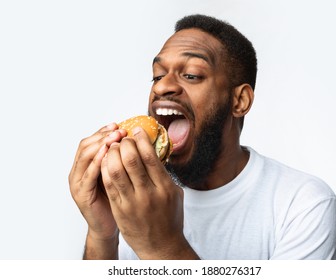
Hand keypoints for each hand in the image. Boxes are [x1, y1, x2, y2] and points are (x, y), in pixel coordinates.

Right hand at [69, 123, 125, 240]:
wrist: (108, 225)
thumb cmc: (116, 198)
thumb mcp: (118, 174)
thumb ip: (120, 158)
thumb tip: (135, 139)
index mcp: (87, 164)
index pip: (92, 141)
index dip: (104, 131)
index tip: (118, 125)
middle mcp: (79, 171)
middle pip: (86, 145)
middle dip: (103, 136)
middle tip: (118, 130)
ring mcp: (77, 182)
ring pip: (84, 157)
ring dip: (100, 145)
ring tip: (114, 138)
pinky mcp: (81, 194)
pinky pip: (87, 176)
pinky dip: (97, 163)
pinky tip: (108, 155)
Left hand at [101, 127, 197, 258]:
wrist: (161, 245)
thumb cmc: (169, 218)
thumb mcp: (174, 193)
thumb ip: (164, 174)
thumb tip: (154, 153)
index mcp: (165, 186)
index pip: (150, 156)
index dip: (140, 139)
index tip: (136, 130)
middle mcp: (148, 193)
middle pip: (131, 159)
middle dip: (124, 143)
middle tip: (123, 137)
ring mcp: (132, 202)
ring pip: (116, 169)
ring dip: (112, 153)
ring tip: (112, 147)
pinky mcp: (119, 209)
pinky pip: (108, 184)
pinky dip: (105, 168)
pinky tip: (105, 161)